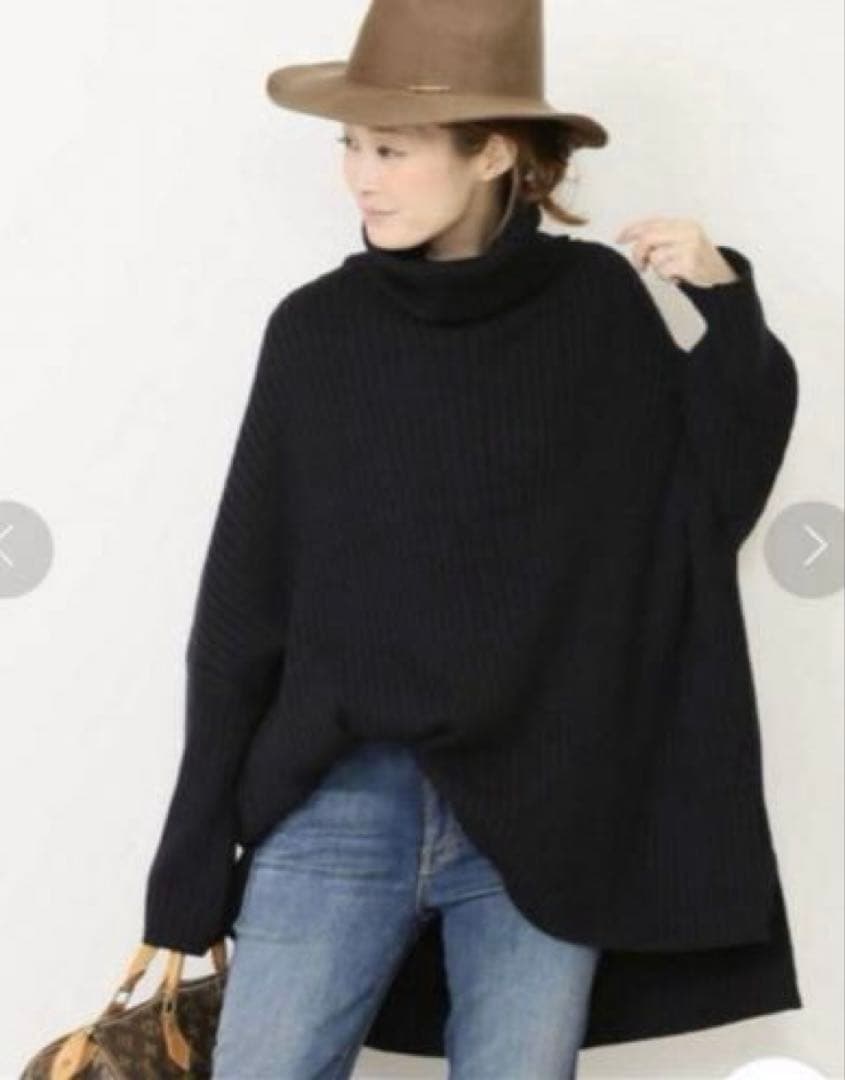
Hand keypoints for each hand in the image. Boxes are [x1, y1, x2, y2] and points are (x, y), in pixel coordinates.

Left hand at [615, 217, 739, 286]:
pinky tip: (678, 277)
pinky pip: (663, 270)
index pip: (652, 222)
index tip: (619, 238)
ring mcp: (690, 246)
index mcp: (684, 224)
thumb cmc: (698, 261)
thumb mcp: (683, 242)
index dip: (632, 229)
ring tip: (672, 271)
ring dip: (658, 269)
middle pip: (648, 238)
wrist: (722, 277)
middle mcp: (688, 231)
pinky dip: (666, 277)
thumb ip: (661, 237)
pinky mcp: (689, 262)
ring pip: (655, 257)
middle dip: (638, 254)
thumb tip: (633, 239)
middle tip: (640, 266)